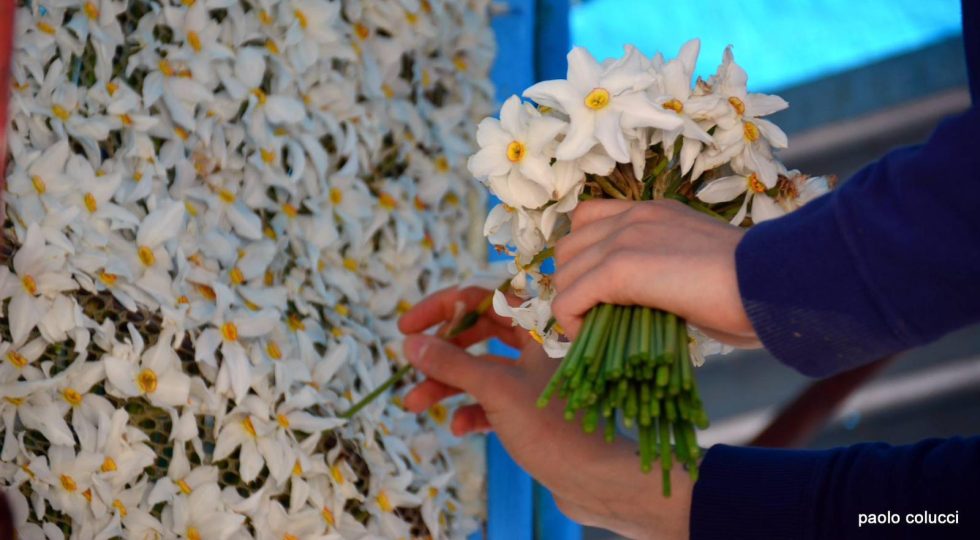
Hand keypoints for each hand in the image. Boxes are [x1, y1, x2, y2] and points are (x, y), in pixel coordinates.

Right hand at [399, 286, 692, 538]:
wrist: (592, 481)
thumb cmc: (552, 427)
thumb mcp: (496, 388)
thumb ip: (452, 363)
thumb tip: (411, 342)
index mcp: (539, 326)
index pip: (483, 297)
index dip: (442, 307)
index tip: (406, 326)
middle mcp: (538, 345)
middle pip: (477, 332)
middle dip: (440, 351)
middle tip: (410, 362)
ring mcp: (534, 377)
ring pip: (480, 368)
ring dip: (445, 384)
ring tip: (415, 404)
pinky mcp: (531, 408)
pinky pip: (491, 398)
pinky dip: (470, 409)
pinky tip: (459, 428)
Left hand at [553, 199, 759, 347]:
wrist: (771, 283)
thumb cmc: (751, 288)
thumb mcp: (698, 265)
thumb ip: (663, 270)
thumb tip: (641, 303)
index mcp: (652, 211)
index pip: (587, 219)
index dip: (583, 257)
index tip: (596, 291)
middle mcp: (633, 216)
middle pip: (568, 248)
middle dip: (573, 285)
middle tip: (593, 317)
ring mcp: (624, 239)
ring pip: (563, 274)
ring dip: (572, 306)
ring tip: (595, 331)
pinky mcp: (620, 268)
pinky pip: (569, 299)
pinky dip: (572, 323)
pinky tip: (592, 339)